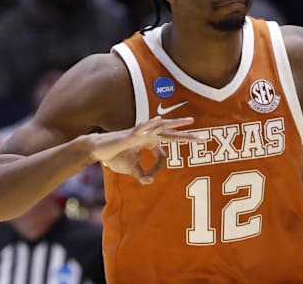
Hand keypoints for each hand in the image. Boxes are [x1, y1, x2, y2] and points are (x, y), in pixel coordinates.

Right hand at [89, 116, 203, 184]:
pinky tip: (159, 120)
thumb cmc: (114, 157)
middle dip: (188, 137)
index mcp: (150, 142)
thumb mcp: (131, 169)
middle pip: (172, 134)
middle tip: (205, 138)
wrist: (97, 150)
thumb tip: (150, 182)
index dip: (159, 167)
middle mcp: (148, 136)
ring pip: (162, 127)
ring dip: (176, 124)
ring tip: (190, 121)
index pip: (164, 153)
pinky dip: (151, 124)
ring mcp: (141, 133)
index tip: (149, 177)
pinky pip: (143, 128)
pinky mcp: (131, 134)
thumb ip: (141, 174)